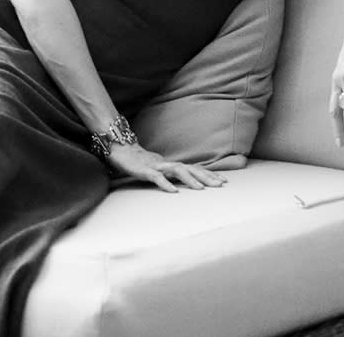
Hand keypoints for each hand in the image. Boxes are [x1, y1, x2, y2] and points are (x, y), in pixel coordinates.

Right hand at [104, 143, 226, 192]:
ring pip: (177, 171)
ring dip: (190, 180)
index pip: (193, 169)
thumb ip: (170, 174)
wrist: (120, 149)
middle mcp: (167, 164)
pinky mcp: (144, 170)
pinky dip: (166, 184)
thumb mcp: (158, 169)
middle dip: (206, 177)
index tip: (224, 181)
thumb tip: (184, 181)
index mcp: (171, 165)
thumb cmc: (139, 162)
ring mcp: (156, 166)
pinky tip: (174, 192)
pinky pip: (157, 177)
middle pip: (190, 169)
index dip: (208, 174)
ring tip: (201, 189)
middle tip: (221, 185)